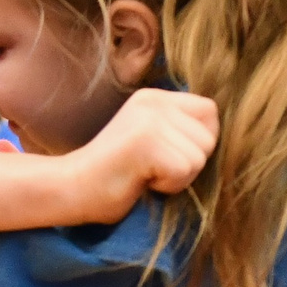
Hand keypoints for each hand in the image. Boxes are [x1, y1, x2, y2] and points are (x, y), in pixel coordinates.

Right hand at [68, 89, 219, 221]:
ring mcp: (150, 120)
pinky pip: (184, 171)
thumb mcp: (150, 140)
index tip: (168, 157)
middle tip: (152, 170)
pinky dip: (168, 185)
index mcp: (155, 98)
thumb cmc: (112, 175)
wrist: (70, 188)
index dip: (200, 141)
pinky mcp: (146, 142)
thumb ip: (178, 131)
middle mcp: (154, 102)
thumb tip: (216, 137)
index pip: (209, 111)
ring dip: (178, 177)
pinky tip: (142, 181)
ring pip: (199, 157)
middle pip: (209, 138)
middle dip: (188, 164)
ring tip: (145, 175)